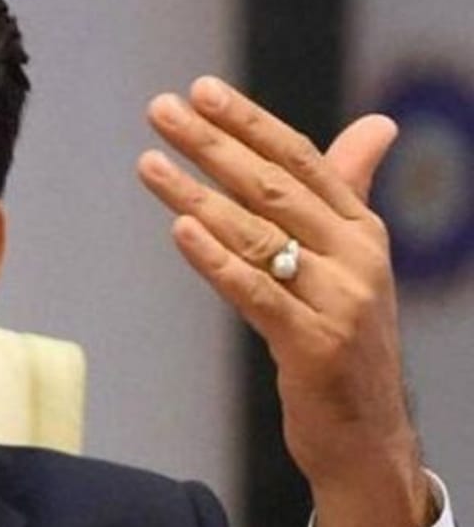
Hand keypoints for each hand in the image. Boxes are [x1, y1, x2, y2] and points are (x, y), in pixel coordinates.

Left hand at [137, 75, 433, 526]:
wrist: (369, 437)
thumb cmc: (345, 340)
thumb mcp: (352, 261)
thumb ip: (347, 192)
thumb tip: (376, 124)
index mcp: (362, 229)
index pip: (302, 159)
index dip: (250, 122)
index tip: (201, 90)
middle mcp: (356, 256)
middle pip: (273, 186)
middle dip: (212, 144)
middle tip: (160, 110)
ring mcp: (338, 301)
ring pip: (257, 234)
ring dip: (196, 195)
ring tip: (148, 163)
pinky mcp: (313, 345)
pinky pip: (256, 292)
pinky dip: (216, 259)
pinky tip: (179, 230)